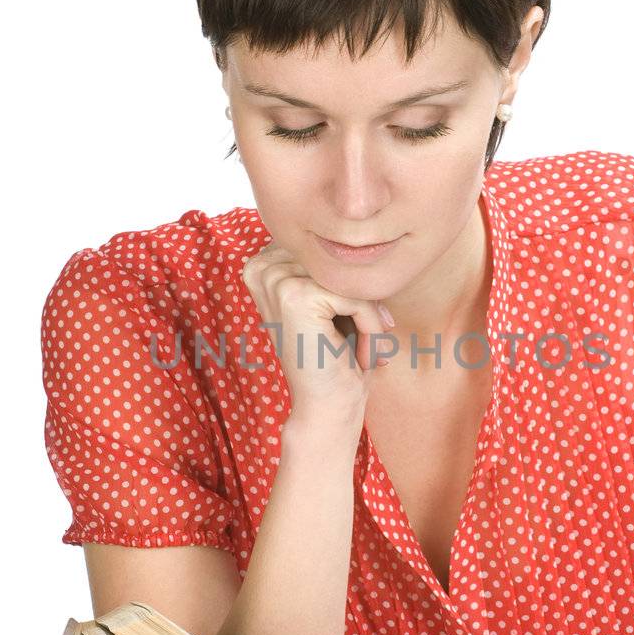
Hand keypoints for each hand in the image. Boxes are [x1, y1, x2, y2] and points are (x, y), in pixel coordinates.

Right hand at [240, 240, 393, 423]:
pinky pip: (357, 296)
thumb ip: (335, 263)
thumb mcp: (333, 300)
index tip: (351, 325)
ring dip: (369, 316)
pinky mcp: (294, 296)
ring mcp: (275, 280)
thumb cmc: (338, 355)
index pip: (332, 250)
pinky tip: (361, 355)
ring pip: (352, 278)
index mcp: (264, 263)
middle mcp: (261, 266)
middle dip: (363, 300)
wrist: (328, 406)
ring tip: (360, 349)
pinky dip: (372, 327)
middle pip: (341, 261)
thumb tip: (360, 227)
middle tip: (360, 342)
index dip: (352, 286)